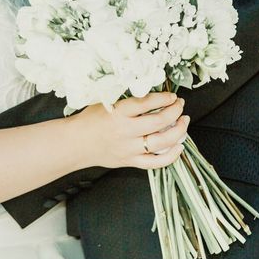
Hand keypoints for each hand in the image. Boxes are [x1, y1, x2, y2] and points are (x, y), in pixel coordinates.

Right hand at [74, 92, 188, 169]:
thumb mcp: (105, 102)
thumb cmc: (90, 120)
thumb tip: (153, 96)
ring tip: (184, 122)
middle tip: (180, 106)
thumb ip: (128, 101)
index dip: (164, 98)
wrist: (75, 143)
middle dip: (175, 111)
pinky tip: (179, 146)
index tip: (171, 95)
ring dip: (178, 131)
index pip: (147, 103)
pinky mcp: (130, 161)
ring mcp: (129, 148)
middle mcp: (125, 131)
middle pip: (159, 122)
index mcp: (118, 113)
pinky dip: (171, 155)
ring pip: (161, 142)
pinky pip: (155, 162)